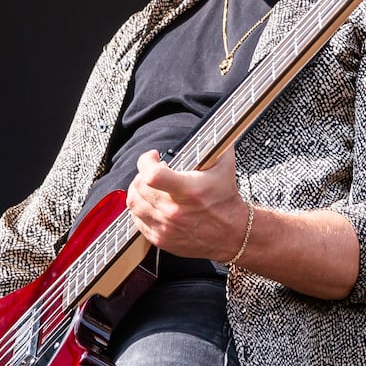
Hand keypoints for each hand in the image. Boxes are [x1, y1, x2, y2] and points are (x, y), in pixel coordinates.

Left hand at [127, 147, 250, 261]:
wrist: (232, 233)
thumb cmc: (226, 199)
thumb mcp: (225, 166)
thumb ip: (215, 143)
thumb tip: (211, 126)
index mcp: (189, 191)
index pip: (152, 175)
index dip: (146, 161)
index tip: (153, 156)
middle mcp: (174, 211)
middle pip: (139, 186)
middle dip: (143, 173)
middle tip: (153, 171)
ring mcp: (165, 227)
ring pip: (133, 203)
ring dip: (138, 190)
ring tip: (149, 186)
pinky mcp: (160, 239)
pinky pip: (136, 220)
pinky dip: (141, 208)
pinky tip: (152, 202)